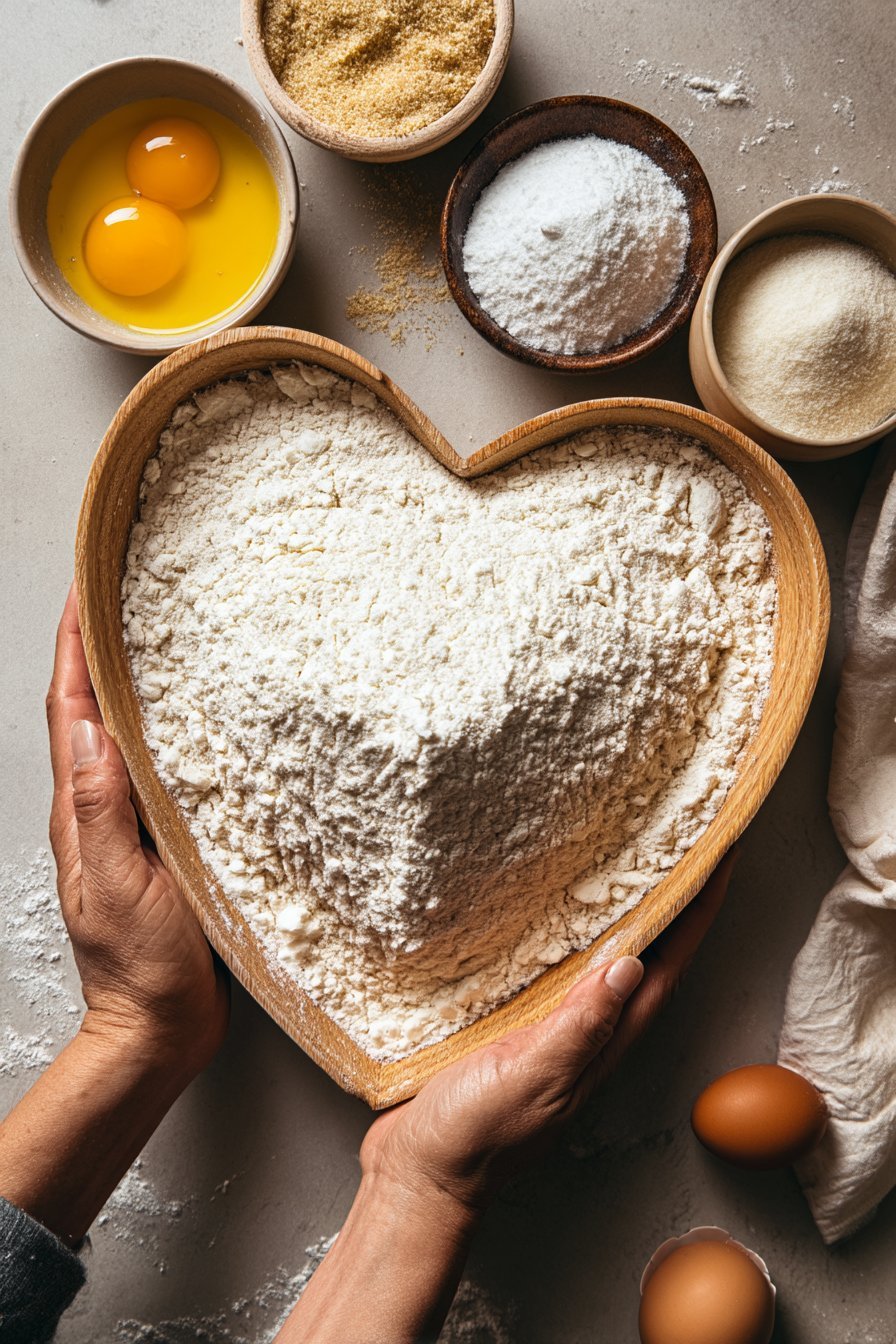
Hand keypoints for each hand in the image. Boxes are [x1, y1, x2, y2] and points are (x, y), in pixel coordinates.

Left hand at [0, 585, 230, 1247]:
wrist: (156, 1030)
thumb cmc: (140, 969)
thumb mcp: (119, 886)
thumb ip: (103, 811)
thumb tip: (90, 731)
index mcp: (82, 811)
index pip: (72, 711)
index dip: (77, 646)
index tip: (88, 589)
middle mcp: (100, 809)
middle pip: (91, 709)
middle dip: (100, 646)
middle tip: (123, 592)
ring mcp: (130, 825)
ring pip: (124, 735)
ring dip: (130, 680)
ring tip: (157, 634)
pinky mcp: (163, 843)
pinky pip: (158, 770)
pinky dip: (165, 730)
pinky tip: (193, 719)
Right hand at [362, 851, 735, 1217]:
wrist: (418, 1174)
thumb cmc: (474, 1137)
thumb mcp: (529, 1077)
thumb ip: (578, 1027)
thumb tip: (630, 965)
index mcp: (601, 1045)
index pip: (666, 967)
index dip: (698, 911)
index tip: (721, 857)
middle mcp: (586, 1033)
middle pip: (644, 955)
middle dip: (670, 899)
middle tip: (681, 839)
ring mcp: (550, 1029)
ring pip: (599, 956)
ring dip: (620, 909)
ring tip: (628, 856)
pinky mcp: (511, 1023)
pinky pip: (552, 966)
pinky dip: (563, 932)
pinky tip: (549, 909)